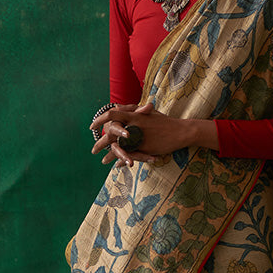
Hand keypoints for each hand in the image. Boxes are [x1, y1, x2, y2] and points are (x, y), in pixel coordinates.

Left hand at [90, 102, 217, 165]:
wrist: (180, 131)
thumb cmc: (165, 121)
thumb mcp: (148, 112)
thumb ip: (131, 110)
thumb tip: (115, 106)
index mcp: (133, 115)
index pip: (111, 115)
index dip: (100, 120)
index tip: (92, 126)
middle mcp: (133, 126)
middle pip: (111, 134)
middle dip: (100, 143)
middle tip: (93, 150)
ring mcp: (138, 138)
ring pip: (119, 147)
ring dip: (110, 155)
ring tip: (102, 161)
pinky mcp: (144, 148)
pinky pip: (130, 155)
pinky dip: (123, 160)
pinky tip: (117, 166)